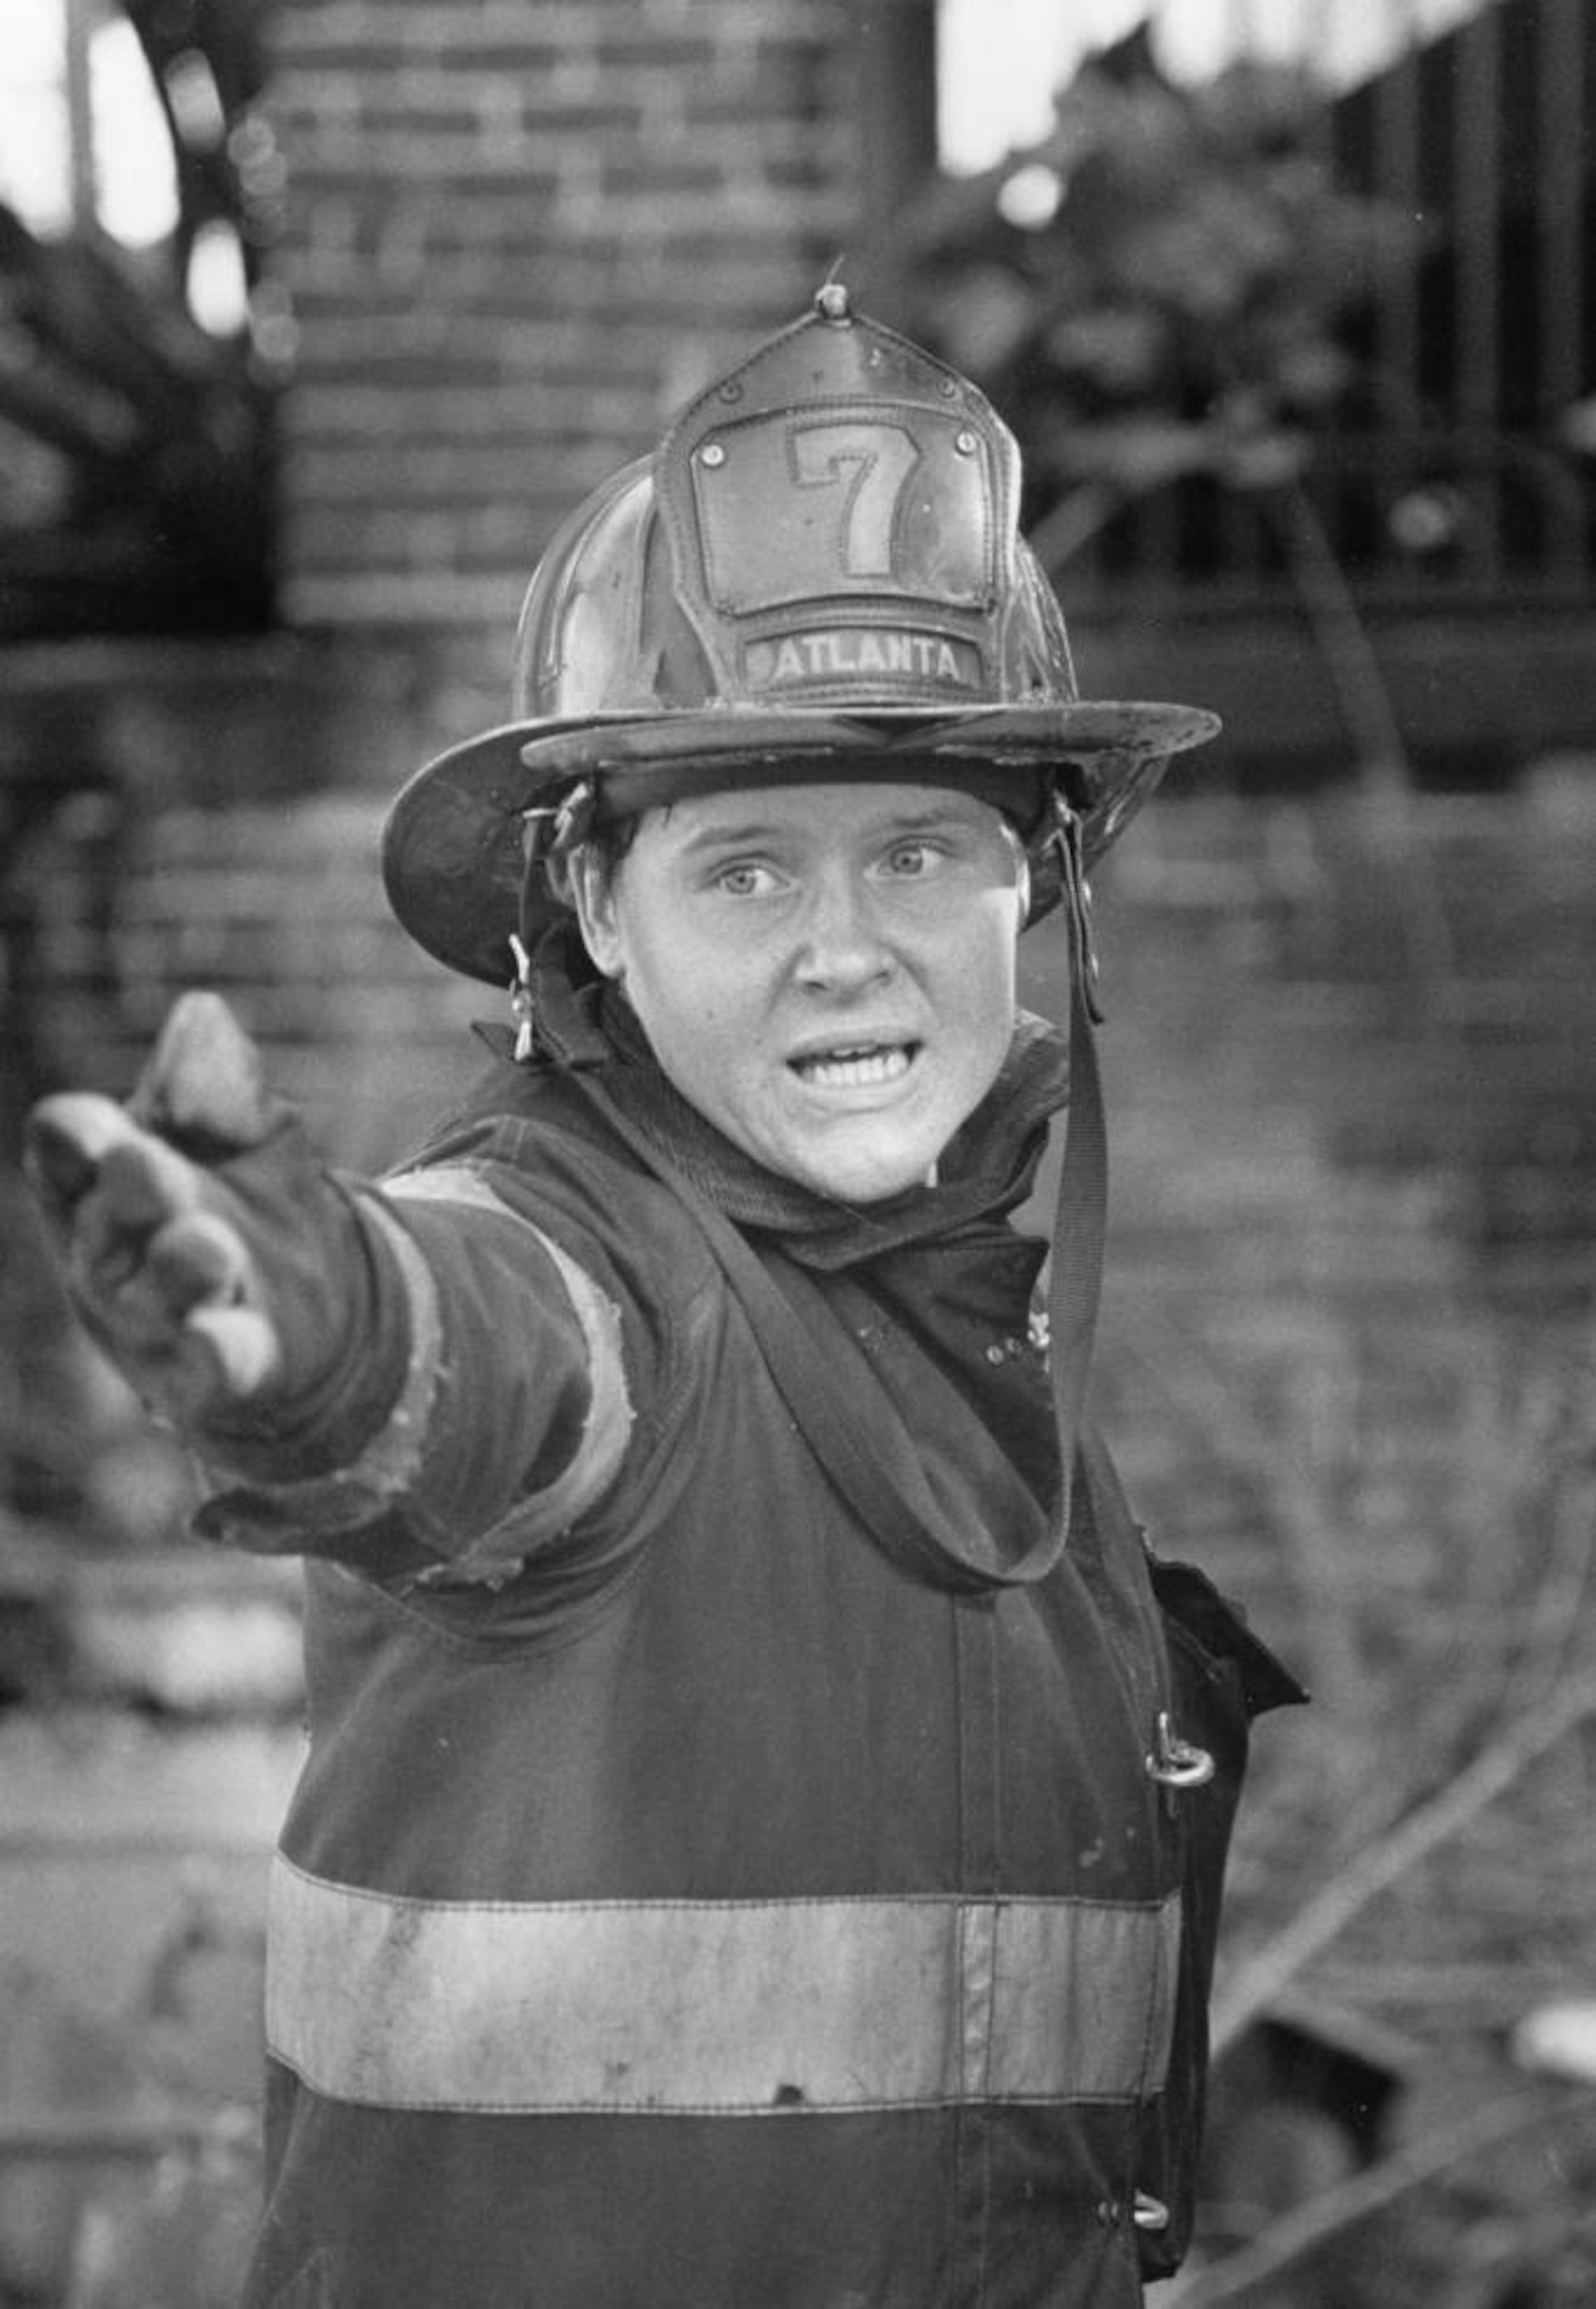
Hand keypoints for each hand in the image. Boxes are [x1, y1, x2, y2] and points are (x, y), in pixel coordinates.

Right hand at [26, 994, 290, 1422]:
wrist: (324, 1300)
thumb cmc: (253, 1198)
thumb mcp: (248, 1131)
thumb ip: (222, 1088)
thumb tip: (202, 1015)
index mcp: (100, 1176)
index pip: (66, 1148)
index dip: (74, 1137)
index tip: (92, 1124)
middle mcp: (111, 1250)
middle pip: (106, 1218)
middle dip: (129, 1191)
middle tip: (142, 1162)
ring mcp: (156, 1318)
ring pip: (153, 1294)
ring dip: (177, 1267)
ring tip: (207, 1243)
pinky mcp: (210, 1374)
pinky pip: (208, 1365)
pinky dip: (215, 1352)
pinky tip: (225, 1335)